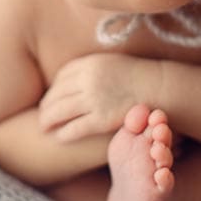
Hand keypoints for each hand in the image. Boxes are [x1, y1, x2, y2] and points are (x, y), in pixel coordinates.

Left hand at [38, 52, 160, 141]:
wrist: (159, 88)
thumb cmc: (136, 77)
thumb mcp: (110, 63)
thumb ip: (91, 69)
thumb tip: (72, 79)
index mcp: (89, 63)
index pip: (61, 77)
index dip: (53, 89)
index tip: (50, 97)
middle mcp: (88, 79)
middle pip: (56, 94)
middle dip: (45, 107)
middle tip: (41, 116)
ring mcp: (94, 99)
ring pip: (59, 112)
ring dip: (47, 121)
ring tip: (44, 128)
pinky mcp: (101, 119)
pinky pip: (74, 128)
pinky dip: (63, 134)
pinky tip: (59, 138)